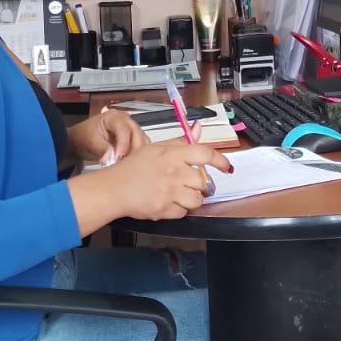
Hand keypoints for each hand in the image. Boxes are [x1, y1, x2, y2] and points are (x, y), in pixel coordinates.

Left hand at [68, 106, 149, 166]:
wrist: (82, 139)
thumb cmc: (85, 136)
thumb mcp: (91, 142)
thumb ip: (103, 149)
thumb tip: (111, 158)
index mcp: (114, 117)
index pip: (124, 130)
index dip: (123, 145)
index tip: (117, 158)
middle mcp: (126, 120)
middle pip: (137, 134)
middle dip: (132, 150)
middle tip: (124, 164)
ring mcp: (131, 128)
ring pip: (142, 140)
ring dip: (137, 153)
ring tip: (126, 165)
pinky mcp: (133, 138)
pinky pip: (141, 146)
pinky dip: (138, 155)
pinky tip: (130, 163)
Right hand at [111, 128, 232, 221]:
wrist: (113, 189)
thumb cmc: (133, 167)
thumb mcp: (157, 148)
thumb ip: (180, 141)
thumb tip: (198, 128)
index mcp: (173, 154)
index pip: (205, 154)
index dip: (220, 161)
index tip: (226, 167)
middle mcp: (174, 173)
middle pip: (203, 182)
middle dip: (199, 185)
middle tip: (188, 183)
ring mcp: (169, 192)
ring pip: (197, 200)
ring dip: (191, 199)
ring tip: (177, 194)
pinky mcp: (164, 210)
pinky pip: (183, 213)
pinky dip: (178, 210)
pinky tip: (166, 202)